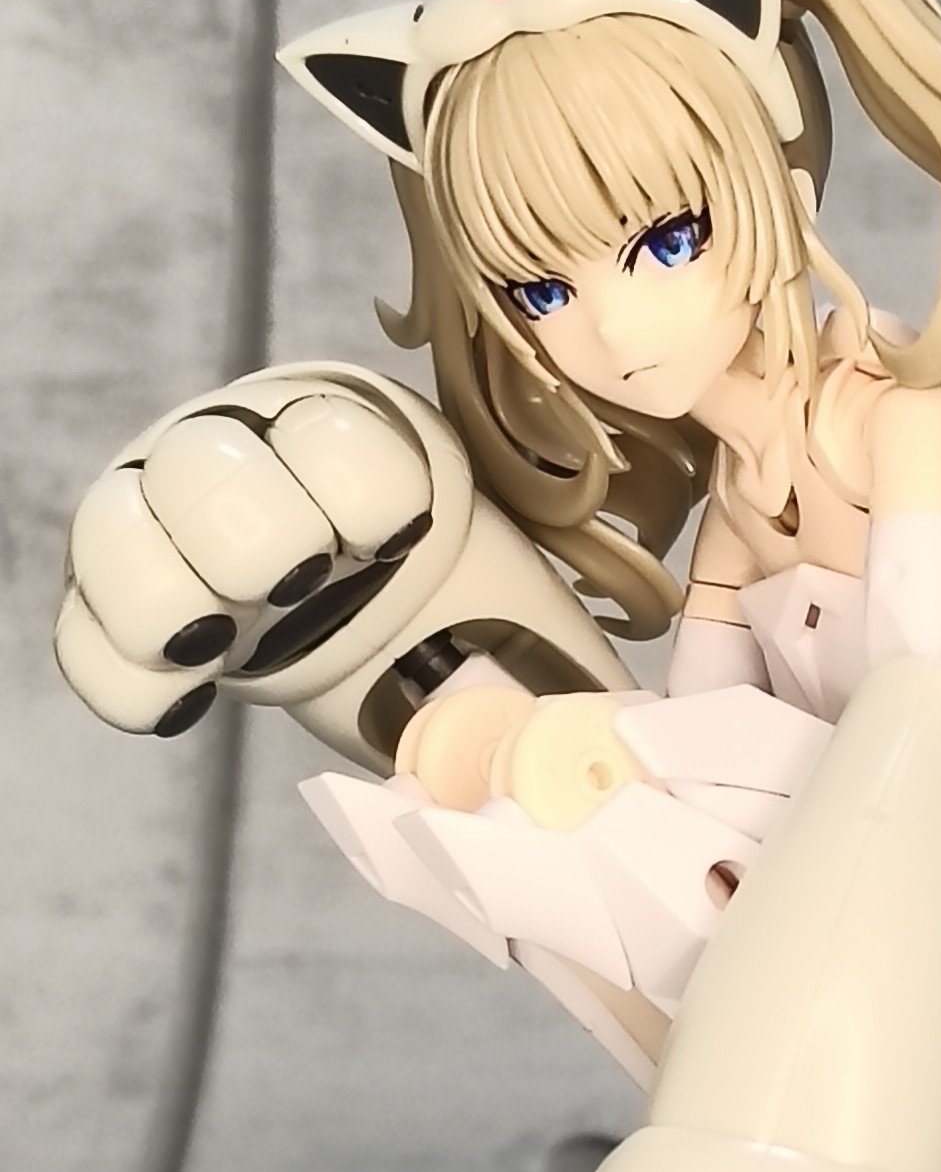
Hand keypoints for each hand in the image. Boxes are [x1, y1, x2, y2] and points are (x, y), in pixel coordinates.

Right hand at [55, 362, 632, 766]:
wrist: (396, 626)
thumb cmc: (476, 611)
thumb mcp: (526, 610)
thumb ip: (560, 659)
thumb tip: (624, 742)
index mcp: (374, 435)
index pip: (339, 430)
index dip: (358, 490)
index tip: (391, 543)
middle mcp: (258, 449)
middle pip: (207, 461)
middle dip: (258, 536)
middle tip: (304, 588)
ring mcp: (177, 517)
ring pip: (119, 526)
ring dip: (168, 594)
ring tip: (221, 641)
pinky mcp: (135, 593)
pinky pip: (85, 627)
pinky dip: (118, 672)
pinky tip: (180, 700)